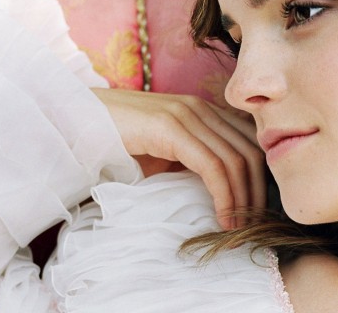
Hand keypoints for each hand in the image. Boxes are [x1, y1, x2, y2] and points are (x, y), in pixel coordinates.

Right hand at [91, 88, 264, 229]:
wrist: (75, 122)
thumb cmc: (117, 142)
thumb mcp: (164, 153)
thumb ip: (193, 161)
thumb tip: (223, 194)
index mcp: (203, 111)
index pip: (250, 141)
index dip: (261, 177)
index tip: (258, 209)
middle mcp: (201, 108)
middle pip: (250, 150)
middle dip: (258, 191)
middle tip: (255, 225)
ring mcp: (187, 114)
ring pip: (235, 159)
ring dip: (243, 199)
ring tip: (239, 228)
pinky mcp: (171, 127)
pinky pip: (212, 165)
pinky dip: (224, 195)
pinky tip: (222, 217)